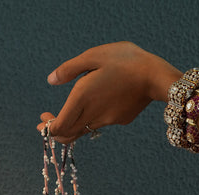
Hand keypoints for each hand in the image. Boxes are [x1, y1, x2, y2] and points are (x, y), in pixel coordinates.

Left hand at [37, 42, 181, 142]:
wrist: (155, 76)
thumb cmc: (124, 60)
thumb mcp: (94, 55)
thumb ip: (70, 69)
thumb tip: (51, 80)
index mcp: (82, 98)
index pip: (58, 127)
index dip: (47, 128)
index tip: (43, 119)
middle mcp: (92, 114)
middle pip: (67, 135)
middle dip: (53, 131)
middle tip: (45, 123)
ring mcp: (106, 121)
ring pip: (82, 130)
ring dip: (71, 124)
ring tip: (66, 114)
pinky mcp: (119, 120)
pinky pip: (99, 122)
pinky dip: (90, 118)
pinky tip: (95, 104)